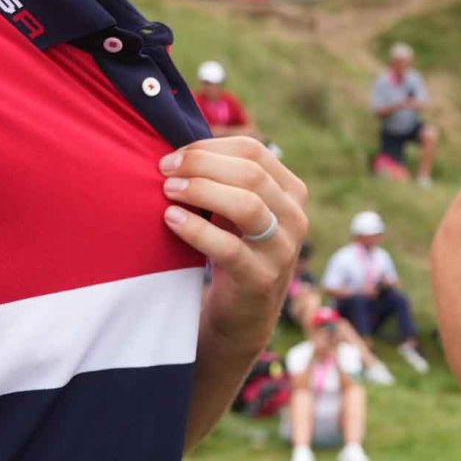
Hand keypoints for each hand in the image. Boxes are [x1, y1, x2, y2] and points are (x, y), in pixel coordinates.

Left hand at [162, 137, 308, 349]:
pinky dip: (196, 229)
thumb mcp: (236, 209)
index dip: (209, 147)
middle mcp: (295, 217)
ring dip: (202, 191)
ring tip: (168, 190)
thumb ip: (222, 179)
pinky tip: (171, 219)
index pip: (253, 151)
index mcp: (291, 191)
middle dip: (202, 165)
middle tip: (165, 170)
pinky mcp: (261, 279)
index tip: (174, 156)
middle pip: (251, 173)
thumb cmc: (233, 248)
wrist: (243, 313)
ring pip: (247, 205)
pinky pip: (230, 248)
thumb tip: (178, 147)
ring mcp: (283, 250)